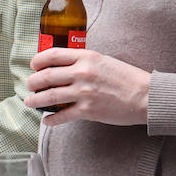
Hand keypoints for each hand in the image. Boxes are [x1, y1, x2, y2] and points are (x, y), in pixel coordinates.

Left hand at [25, 48, 150, 126]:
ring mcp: (83, 92)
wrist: (145, 96)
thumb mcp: (104, 60)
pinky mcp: (88, 110)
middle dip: (33, 82)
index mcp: (86, 57)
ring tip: (30, 102)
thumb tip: (64, 66)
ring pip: (49, 96)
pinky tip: (47, 120)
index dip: (38, 60)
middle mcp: (82, 73)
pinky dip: (51, 119)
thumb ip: (84, 61)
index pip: (53, 55)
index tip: (33, 65)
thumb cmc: (127, 78)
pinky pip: (62, 115)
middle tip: (30, 85)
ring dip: (35, 100)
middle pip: (46, 76)